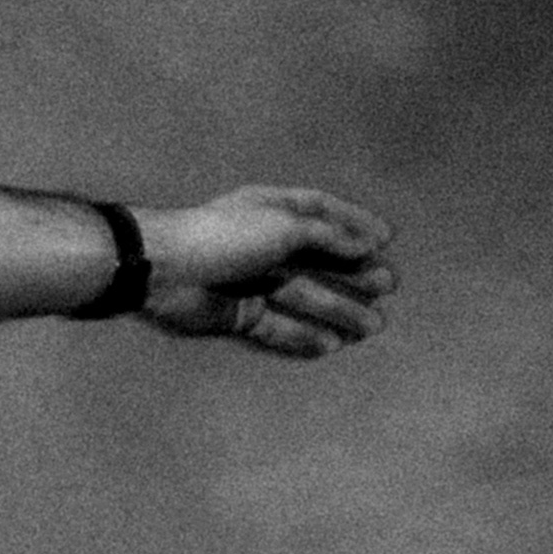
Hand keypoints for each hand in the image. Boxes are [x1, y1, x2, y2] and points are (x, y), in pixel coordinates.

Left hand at [140, 187, 394, 358]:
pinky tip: (332, 345)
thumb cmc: (225, 236)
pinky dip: (303, 335)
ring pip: (303, 296)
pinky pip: (277, 327)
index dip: (355, 223)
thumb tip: (367, 245)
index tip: (387, 239)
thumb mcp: (285, 226)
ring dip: (338, 309)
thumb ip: (328, 237)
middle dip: (354, 273)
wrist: (164, 269)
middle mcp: (264, 242)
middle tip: (388, 287)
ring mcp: (251, 281)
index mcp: (273, 209)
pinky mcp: (236, 315)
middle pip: (318, 258)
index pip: (322, 212)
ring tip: (372, 326)